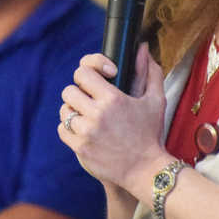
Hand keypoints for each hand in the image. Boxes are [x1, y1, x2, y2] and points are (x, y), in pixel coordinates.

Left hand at [58, 43, 170, 191]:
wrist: (146, 170)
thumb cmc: (151, 133)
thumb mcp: (156, 100)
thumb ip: (151, 71)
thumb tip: (143, 48)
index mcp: (113, 99)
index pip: (83, 73)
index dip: (88, 73)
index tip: (99, 79)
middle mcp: (97, 114)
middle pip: (69, 91)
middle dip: (79, 92)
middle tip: (89, 98)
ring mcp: (86, 132)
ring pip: (64, 110)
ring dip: (73, 110)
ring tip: (86, 114)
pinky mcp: (80, 148)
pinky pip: (62, 129)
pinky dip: (70, 128)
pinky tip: (82, 129)